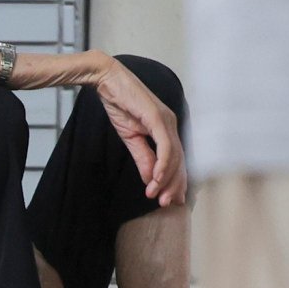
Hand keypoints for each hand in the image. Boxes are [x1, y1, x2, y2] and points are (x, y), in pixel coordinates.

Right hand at [89, 60, 186, 209]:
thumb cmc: (122, 105)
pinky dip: (162, 163)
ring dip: (165, 179)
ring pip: (173, 155)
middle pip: (179, 160)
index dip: (176, 181)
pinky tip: (155, 179)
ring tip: (156, 196)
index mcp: (167, 130)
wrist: (108, 82)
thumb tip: (150, 180)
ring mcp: (166, 120)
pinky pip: (164, 144)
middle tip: (167, 204)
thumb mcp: (131, 138)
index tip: (171, 201)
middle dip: (174, 185)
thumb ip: (143, 158)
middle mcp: (171, 125)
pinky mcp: (157, 117)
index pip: (176, 160)